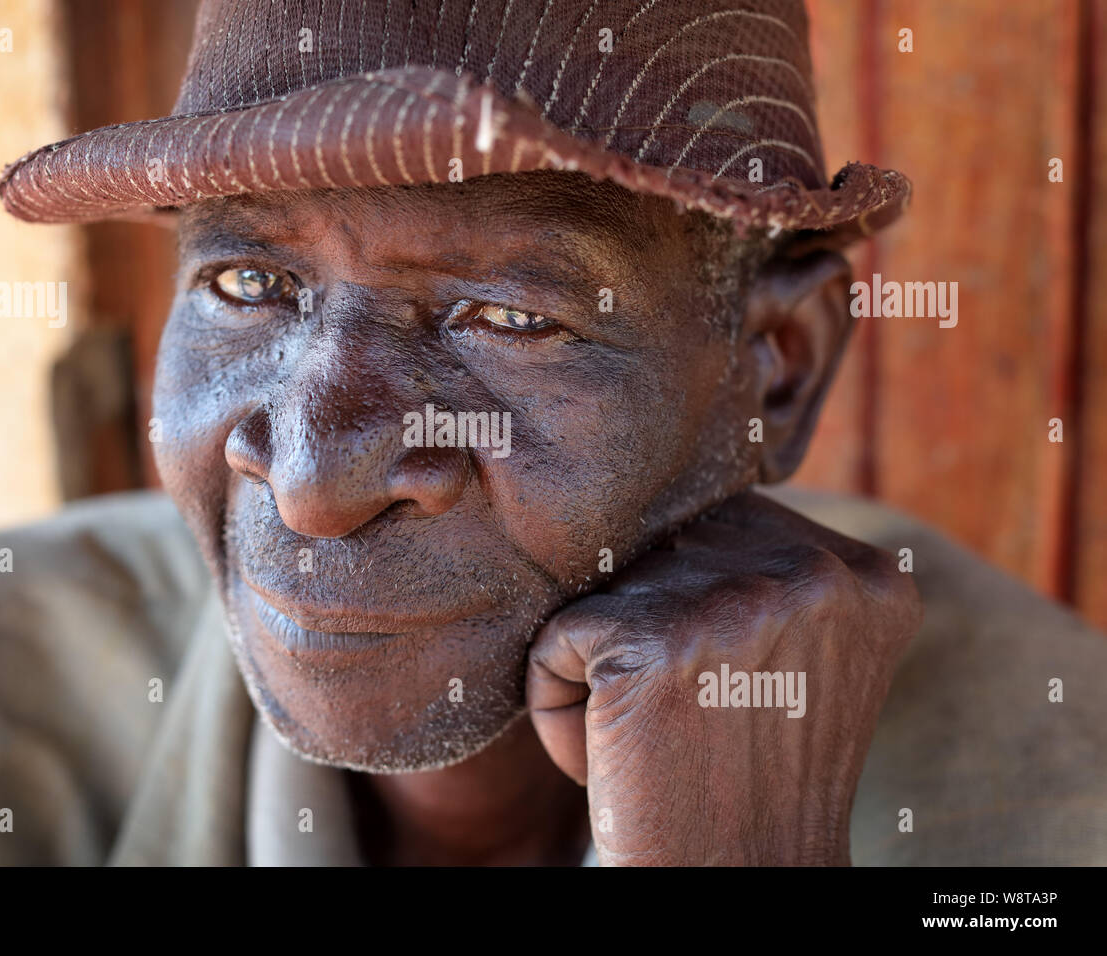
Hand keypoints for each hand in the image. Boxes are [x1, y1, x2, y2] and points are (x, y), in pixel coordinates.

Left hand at [526, 490, 922, 864]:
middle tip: (691, 722)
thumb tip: (676, 487)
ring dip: (605, 668)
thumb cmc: (749, 780)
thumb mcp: (801, 659)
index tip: (732, 699)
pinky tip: (618, 758)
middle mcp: (812, 573)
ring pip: (607, 592)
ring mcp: (732, 601)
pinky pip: (554, 641)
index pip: (726, 532)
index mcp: (867, 574)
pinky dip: (559, 706)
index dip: (697, 618)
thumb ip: (770, 573)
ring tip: (658, 737)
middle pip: (664, 553)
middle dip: (649, 635)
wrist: (738, 886)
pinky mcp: (646, 637)